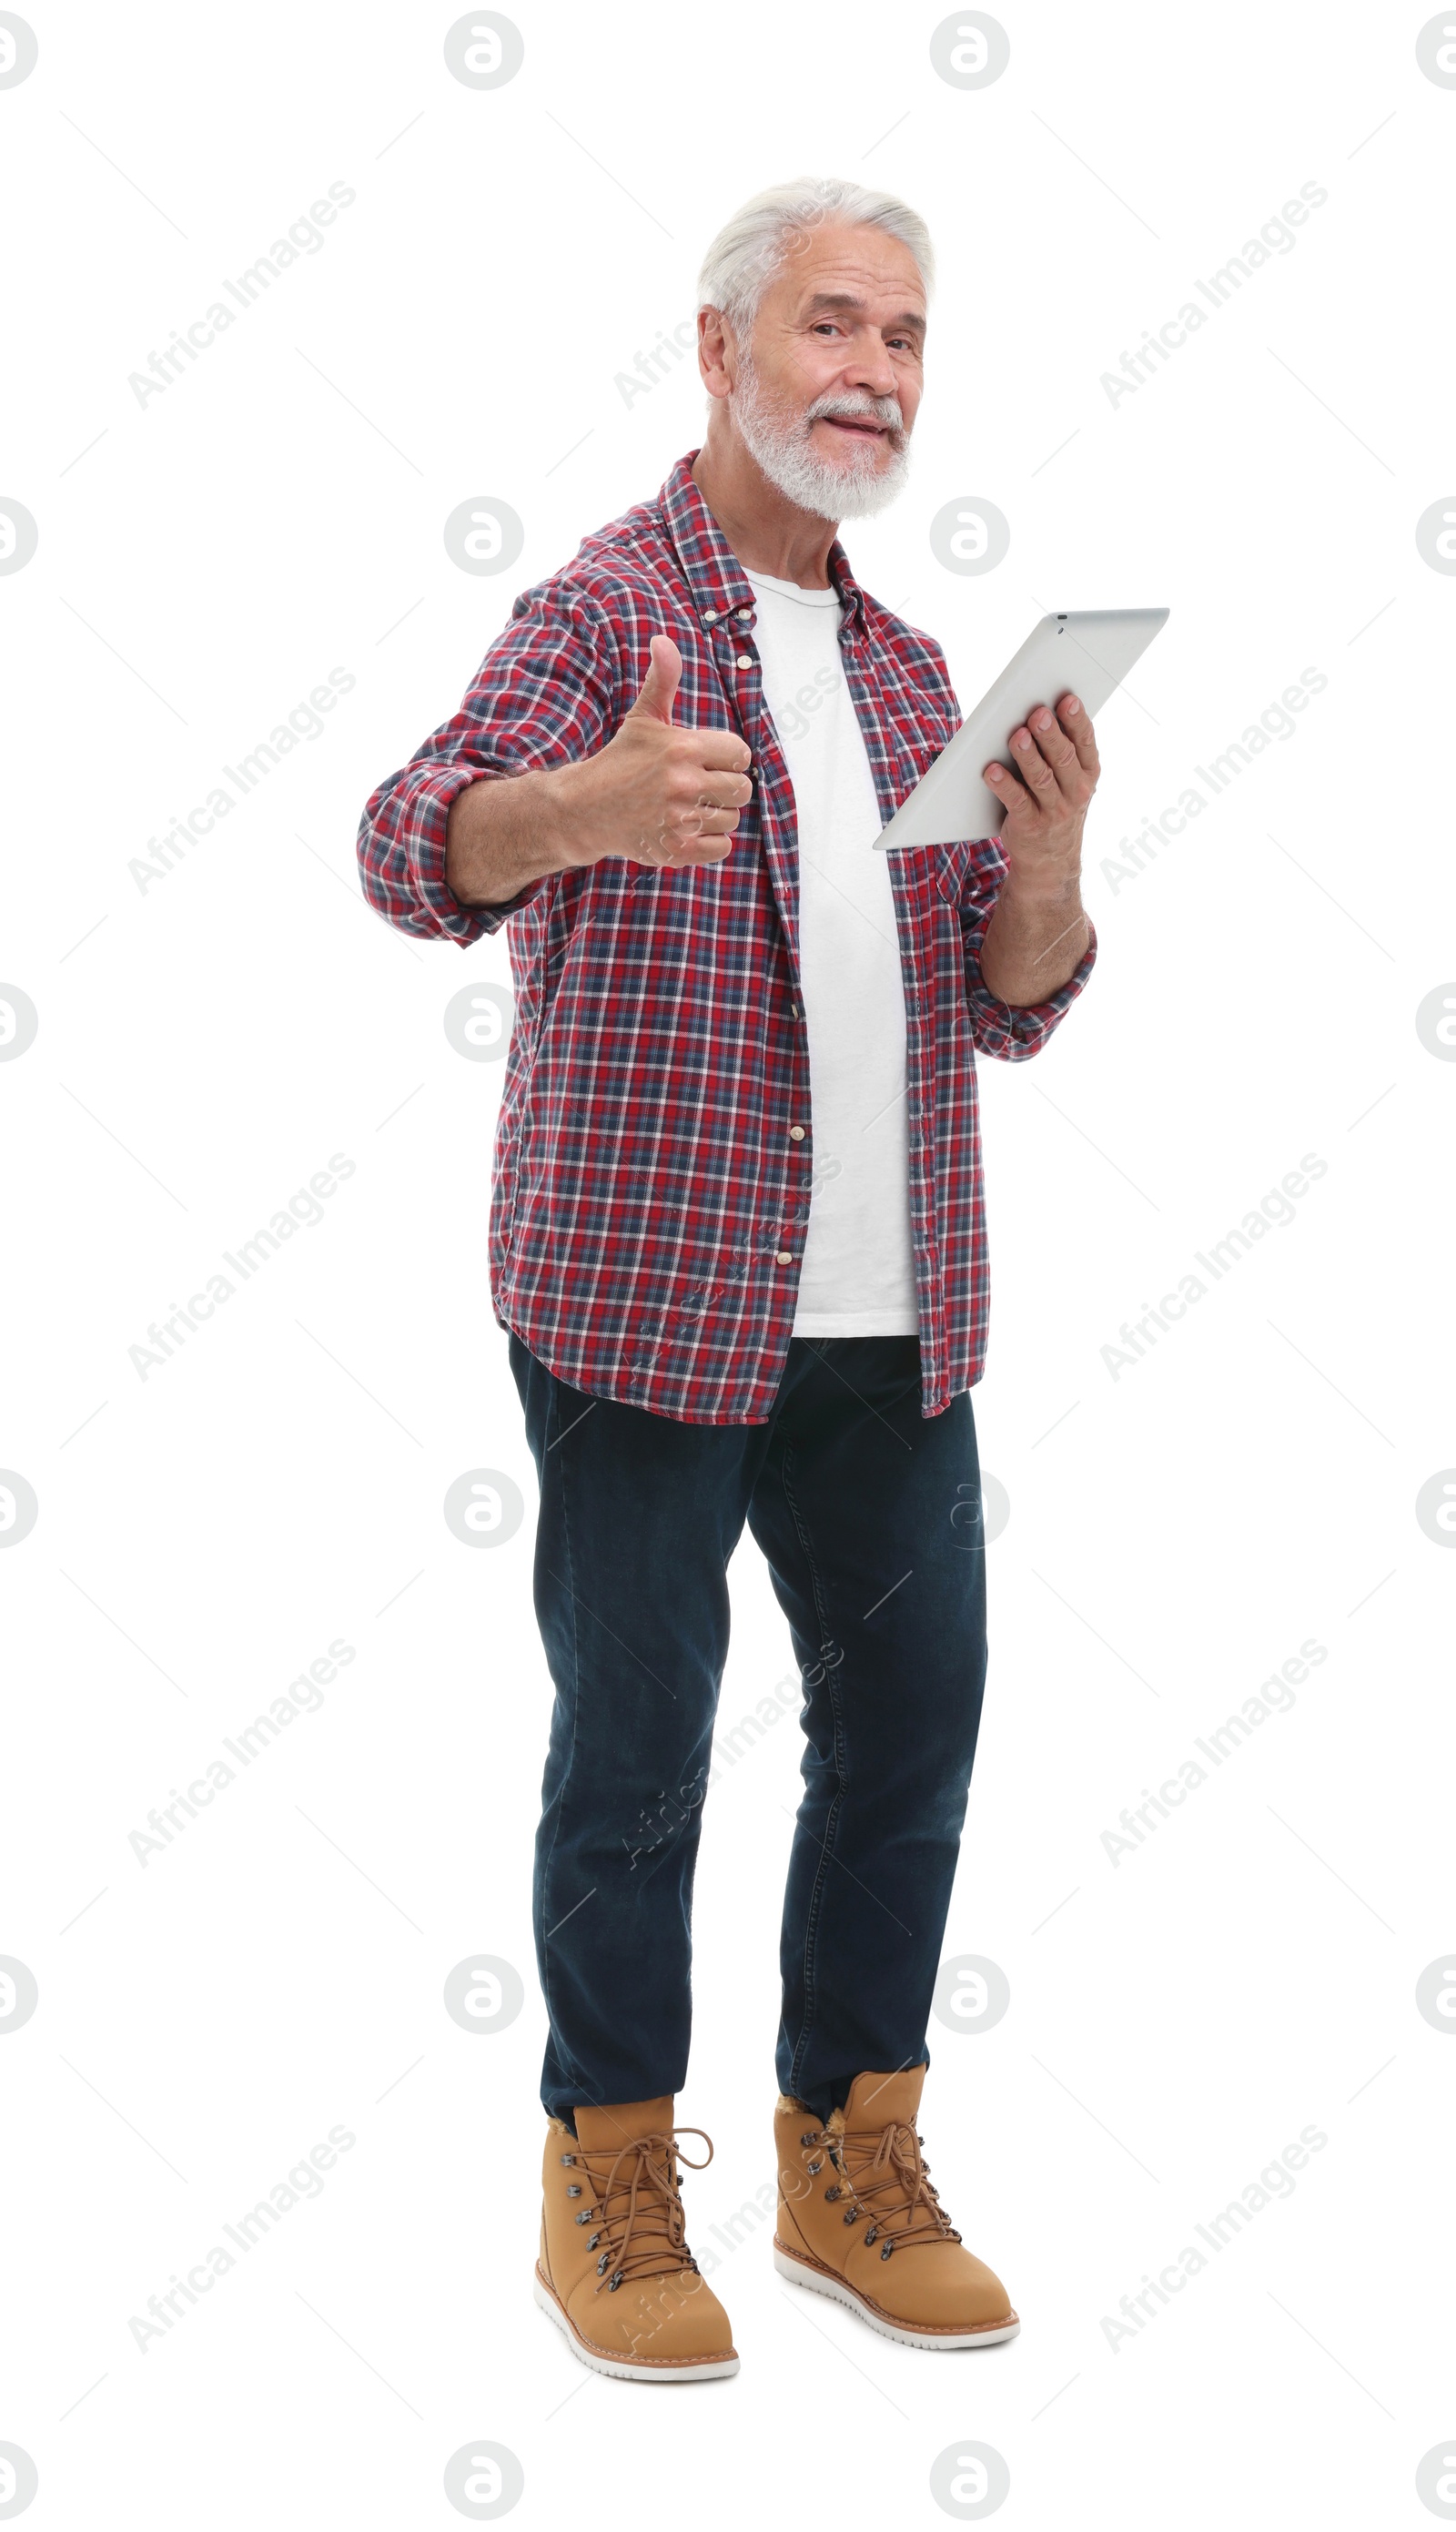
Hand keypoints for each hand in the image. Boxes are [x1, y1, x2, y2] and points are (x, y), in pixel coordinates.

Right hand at [559, 634, 752, 871]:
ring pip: (731, 819)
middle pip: (742, 789)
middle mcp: (684, 784)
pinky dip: (710, 842)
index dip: (727, 757)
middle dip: (725, 787)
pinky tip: (688, 828)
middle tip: (699, 786)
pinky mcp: (677, 850)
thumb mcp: (643, 718)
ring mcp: (681, 819)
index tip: (707, 760)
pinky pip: (722, 848)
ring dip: (715, 815)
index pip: (740, 754)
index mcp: (683, 748)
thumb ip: (663, 680)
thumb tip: (662, 640)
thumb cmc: (620, 761)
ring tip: (688, 807)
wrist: (585, 809)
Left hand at [984, 694, 1099, 894]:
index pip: (1085, 743)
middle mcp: (1075, 792)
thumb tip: (1044, 712)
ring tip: (1017, 735)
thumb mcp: (1072, 782)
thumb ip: (1064, 752)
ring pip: (1040, 778)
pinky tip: (991, 770)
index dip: (1077, 720)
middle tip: (1038, 713)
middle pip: (1062, 758)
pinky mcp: (1030, 825)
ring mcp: (1054, 811)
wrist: (1051, 862)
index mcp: (1088, 774)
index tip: (1067, 699)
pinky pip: (1016, 802)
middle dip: (1050, 734)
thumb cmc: (1057, 808)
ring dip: (1028, 755)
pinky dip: (1003, 784)